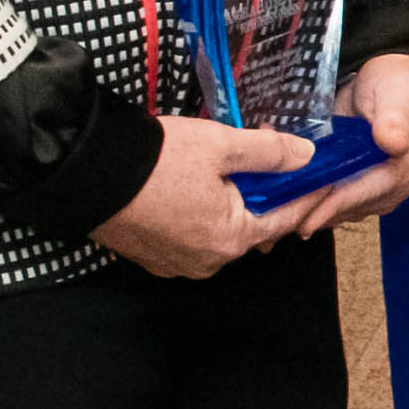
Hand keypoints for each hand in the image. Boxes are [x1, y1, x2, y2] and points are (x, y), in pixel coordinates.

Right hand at [89, 112, 310, 278]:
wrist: (87, 172)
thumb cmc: (156, 160)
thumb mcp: (220, 145)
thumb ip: (268, 152)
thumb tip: (306, 157)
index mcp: (230, 237)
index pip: (283, 218)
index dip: (305, 195)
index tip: (322, 180)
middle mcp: (207, 261)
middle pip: (250, 226)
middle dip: (261, 194)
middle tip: (266, 161)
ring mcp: (176, 263)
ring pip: (218, 232)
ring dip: (228, 205)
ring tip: (226, 170)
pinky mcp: (151, 256)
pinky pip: (188, 237)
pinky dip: (199, 215)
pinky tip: (192, 188)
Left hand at [271, 50, 408, 234]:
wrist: (401, 80)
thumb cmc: (400, 83)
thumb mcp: (399, 93)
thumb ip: (396, 118)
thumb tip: (393, 143)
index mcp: (406, 167)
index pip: (365, 193)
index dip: (333, 207)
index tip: (304, 221)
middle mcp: (395, 186)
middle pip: (349, 207)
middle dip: (311, 211)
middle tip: (272, 216)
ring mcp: (379, 189)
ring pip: (340, 208)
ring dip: (307, 207)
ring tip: (273, 204)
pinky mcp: (362, 185)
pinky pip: (335, 199)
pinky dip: (311, 199)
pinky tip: (286, 194)